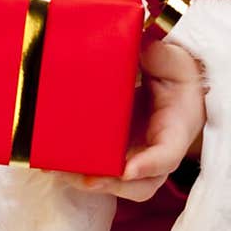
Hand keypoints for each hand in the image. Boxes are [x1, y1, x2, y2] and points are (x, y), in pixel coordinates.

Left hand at [65, 40, 205, 202]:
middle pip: (141, 185)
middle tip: (85, 179)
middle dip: (111, 184)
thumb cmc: (174, 74)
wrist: (173, 85)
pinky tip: (53, 163)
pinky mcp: (119, 153)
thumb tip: (139, 45)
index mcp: (176, 129)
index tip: (126, 170)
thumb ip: (157, 55)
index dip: (148, 165)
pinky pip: (102, 171)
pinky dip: (79, 171)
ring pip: (119, 184)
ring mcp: (138, 157)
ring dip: (89, 182)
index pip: (167, 154)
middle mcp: (157, 152)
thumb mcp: (170, 60)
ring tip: (59, 171)